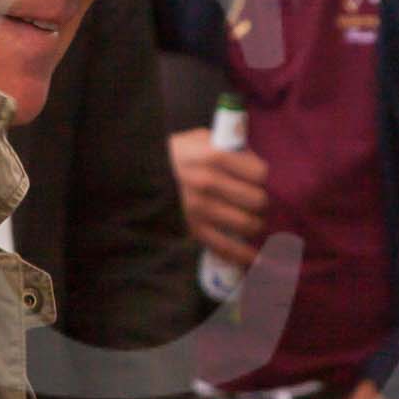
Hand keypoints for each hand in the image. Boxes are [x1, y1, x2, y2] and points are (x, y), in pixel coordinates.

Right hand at [169, 127, 268, 267]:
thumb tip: (254, 164)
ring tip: (250, 222)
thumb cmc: (174, 155)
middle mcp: (209, 183)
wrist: (138, 176)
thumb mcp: (199, 139)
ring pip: (247, 225)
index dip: (260, 177)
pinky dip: (245, 256)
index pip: (259, 173)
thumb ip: (228, 149)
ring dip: (254, 225)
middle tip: (253, 203)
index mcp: (213, 156)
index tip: (255, 179)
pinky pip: (227, 248)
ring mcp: (200, 210)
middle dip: (260, 203)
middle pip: (257, 201)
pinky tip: (255, 259)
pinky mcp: (192, 230)